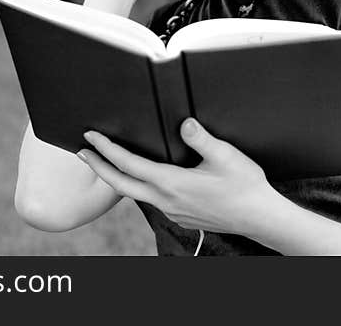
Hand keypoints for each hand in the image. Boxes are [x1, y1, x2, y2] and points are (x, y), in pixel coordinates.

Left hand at [77, 118, 274, 234]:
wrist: (259, 217)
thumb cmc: (245, 186)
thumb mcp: (226, 156)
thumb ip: (202, 139)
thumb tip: (184, 123)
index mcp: (172, 183)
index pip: (129, 164)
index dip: (106, 149)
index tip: (91, 136)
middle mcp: (166, 200)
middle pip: (120, 184)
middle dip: (98, 166)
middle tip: (81, 151)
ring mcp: (171, 211)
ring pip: (134, 193)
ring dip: (117, 176)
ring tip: (106, 161)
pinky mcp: (180, 215)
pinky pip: (150, 199)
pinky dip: (136, 185)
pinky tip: (141, 176)